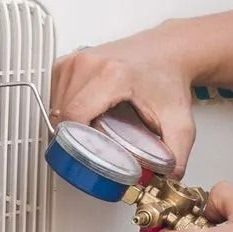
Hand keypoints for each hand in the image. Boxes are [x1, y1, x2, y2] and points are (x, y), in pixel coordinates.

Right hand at [51, 29, 196, 174]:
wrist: (167, 52)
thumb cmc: (168, 78)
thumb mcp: (179, 120)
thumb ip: (177, 153)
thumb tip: (167, 179)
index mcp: (111, 75)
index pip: (75, 117)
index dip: (75, 143)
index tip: (85, 157)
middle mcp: (88, 63)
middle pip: (61, 115)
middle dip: (72, 140)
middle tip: (91, 153)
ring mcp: (74, 61)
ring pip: (54, 107)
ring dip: (66, 127)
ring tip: (87, 135)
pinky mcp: (66, 63)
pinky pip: (53, 96)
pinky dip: (63, 112)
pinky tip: (83, 117)